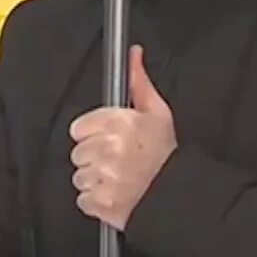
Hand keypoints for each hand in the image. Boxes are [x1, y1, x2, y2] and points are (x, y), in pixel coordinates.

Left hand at [70, 45, 176, 229]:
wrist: (178, 194)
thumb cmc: (166, 154)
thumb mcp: (157, 112)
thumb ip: (138, 82)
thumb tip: (133, 54)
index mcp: (118, 123)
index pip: (78, 128)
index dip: (92, 135)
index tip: (107, 140)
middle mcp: (108, 148)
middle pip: (78, 153)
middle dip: (94, 157)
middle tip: (117, 160)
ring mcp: (104, 177)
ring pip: (80, 176)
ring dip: (95, 179)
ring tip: (118, 178)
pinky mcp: (101, 202)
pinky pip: (83, 200)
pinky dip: (96, 201)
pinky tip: (115, 193)